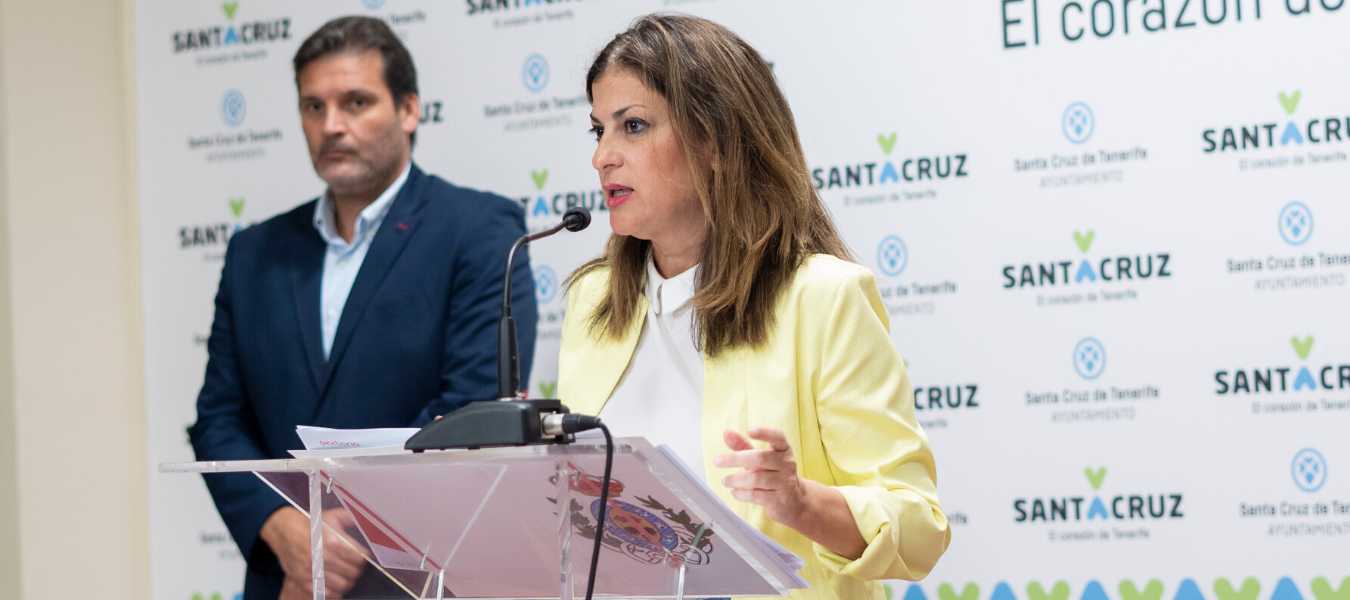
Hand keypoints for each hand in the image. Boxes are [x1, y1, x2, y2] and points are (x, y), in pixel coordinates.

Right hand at [259, 506, 367, 596]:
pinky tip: (335, 584)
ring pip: (343, 585)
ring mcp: (313, 572)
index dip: (363, 558)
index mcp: (333, 542)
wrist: (285, 532)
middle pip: (353, 573)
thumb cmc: (311, 525)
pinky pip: (327, 594)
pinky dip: (335, 591)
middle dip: (356, 570)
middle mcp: (323, 558)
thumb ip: (350, 519)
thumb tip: (366, 522)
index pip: (359, 558)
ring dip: (347, 581)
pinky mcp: (305, 581)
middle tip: (354, 567)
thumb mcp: (331, 516)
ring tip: (346, 575)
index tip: (361, 557)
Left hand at [715, 427, 866, 558]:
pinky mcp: (779, 500)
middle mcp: (787, 464)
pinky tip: (734, 492)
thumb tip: (726, 432)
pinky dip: (742, 494)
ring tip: (725, 481)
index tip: (749, 430)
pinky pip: (757, 495)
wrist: (795, 502)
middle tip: (717, 461)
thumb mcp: (760, 459)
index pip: (778, 437)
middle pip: (760, 458)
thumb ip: (743, 446)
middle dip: (735, 459)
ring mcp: (785, 483)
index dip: (765, 433)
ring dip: (736, 479)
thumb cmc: (773, 475)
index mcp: (783, 450)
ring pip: (757, 479)